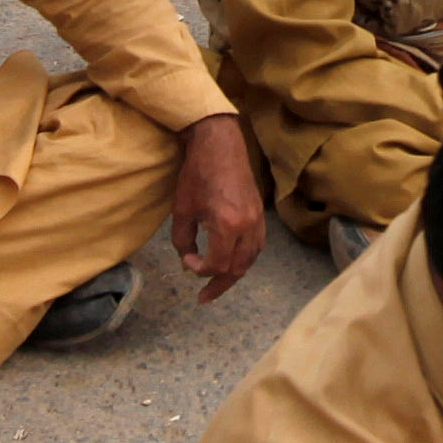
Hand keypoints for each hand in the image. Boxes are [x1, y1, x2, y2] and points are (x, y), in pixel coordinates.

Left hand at [168, 112, 265, 297]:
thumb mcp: (182, 210)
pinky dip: (244, 259)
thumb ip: (183, 240)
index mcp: (227, 225)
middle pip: (237, 268)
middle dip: (218, 284)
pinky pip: (256, 246)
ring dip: (233, 274)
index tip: (186, 262)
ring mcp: (258, 220)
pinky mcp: (260, 214)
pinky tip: (231, 262)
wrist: (219, 145)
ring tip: (217, 284)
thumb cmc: (197, 174)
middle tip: (203, 297)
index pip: (217, 264)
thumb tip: (188, 262)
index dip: (199, 270)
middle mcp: (248, 226)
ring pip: (250, 260)